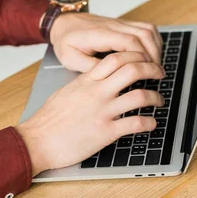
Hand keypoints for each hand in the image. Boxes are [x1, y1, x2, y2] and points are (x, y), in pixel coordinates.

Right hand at [15, 52, 163, 174]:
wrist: (36, 142)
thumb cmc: (50, 120)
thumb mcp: (67, 92)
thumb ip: (86, 84)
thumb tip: (101, 79)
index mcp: (87, 81)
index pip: (116, 58)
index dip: (136, 56)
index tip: (146, 59)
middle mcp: (97, 93)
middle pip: (132, 70)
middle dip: (152, 69)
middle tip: (160, 74)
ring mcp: (102, 111)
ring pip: (140, 96)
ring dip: (156, 97)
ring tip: (159, 100)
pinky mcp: (106, 132)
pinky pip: (136, 123)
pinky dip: (150, 123)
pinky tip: (152, 123)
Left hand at [50, 13, 162, 71]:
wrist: (62, 23)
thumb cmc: (66, 41)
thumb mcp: (71, 59)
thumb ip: (91, 68)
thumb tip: (111, 78)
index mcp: (100, 35)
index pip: (130, 42)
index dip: (143, 57)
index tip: (149, 72)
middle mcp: (113, 26)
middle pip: (144, 34)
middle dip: (154, 55)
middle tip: (156, 72)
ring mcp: (120, 23)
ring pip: (148, 30)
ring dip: (157, 48)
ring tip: (156, 65)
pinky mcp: (124, 25)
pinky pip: (147, 28)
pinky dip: (155, 41)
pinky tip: (153, 54)